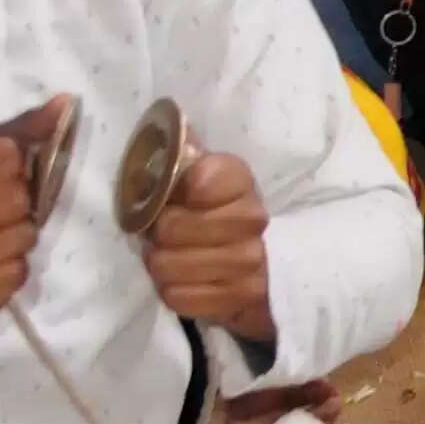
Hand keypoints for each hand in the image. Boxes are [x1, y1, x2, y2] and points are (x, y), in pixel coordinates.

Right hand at [0, 118, 44, 361]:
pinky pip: (16, 273)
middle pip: (17, 198)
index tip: (6, 178)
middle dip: (23, 207)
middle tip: (6, 215)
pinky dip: (13, 270)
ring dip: (21, 239)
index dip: (17, 166)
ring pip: (22, 236)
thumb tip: (65, 102)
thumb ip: (19, 133)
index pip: (4, 156)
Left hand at [145, 149, 276, 349]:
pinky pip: (179, 298)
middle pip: (171, 228)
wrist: (267, 269)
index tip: (178, 195)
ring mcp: (251, 262)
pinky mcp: (241, 300)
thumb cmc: (219, 216)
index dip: (178, 189)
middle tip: (162, 234)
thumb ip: (185, 154)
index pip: (202, 177)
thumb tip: (163, 122)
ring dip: (161, 265)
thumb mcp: (205, 179)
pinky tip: (186, 282)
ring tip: (171, 258)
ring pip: (169, 266)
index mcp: (241, 182)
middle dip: (156, 234)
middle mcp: (254, 219)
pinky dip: (175, 293)